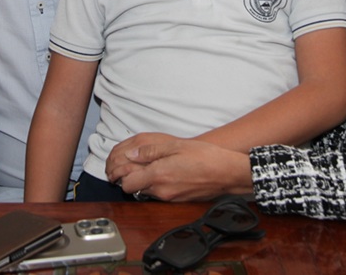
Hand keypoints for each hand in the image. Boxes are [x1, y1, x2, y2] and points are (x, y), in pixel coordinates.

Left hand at [105, 134, 252, 201]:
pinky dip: (156, 185)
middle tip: (132, 164)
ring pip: (146, 192)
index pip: (126, 183)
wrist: (227, 173)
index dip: (119, 175)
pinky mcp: (178, 200)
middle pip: (133, 190)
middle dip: (129, 178)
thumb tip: (131, 154)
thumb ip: (150, 151)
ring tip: (150, 166)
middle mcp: (161, 190)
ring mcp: (170, 197)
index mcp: (158, 175)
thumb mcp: (175, 145)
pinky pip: (159, 195)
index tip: (118, 167)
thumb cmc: (204, 156)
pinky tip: (165, 173)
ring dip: (143, 182)